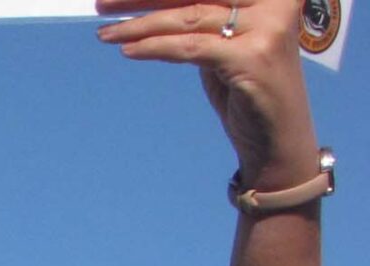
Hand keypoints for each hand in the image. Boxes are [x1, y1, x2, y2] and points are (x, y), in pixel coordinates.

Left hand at [98, 0, 318, 184]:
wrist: (277, 139)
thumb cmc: (248, 88)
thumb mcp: (224, 43)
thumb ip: (200, 20)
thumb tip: (149, 5)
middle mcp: (276, 1)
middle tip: (101, 4)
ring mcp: (268, 26)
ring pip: (188, 17)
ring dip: (139, 26)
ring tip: (106, 34)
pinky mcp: (253, 56)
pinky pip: (189, 47)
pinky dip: (154, 47)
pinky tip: (128, 50)